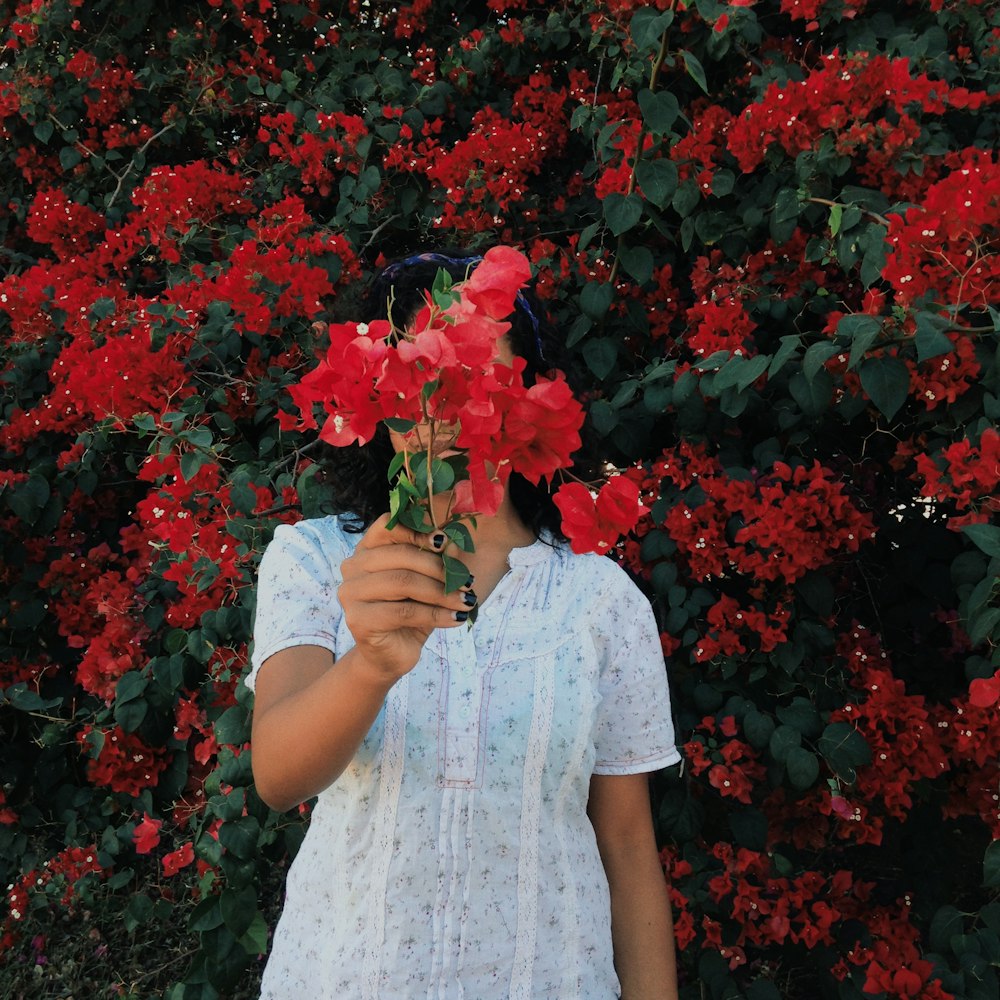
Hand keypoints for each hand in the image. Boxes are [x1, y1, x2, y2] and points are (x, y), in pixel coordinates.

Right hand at [337, 514, 474, 681]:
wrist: (389, 655)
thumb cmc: (408, 613)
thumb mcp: (427, 583)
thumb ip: (436, 560)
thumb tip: (453, 541)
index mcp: (366, 550)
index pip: (387, 527)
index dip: (417, 531)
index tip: (445, 542)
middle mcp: (353, 567)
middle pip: (402, 556)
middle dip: (440, 568)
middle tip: (468, 582)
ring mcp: (351, 593)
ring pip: (404, 583)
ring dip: (443, 592)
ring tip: (467, 601)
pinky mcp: (359, 619)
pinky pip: (405, 611)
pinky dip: (436, 614)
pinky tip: (456, 618)